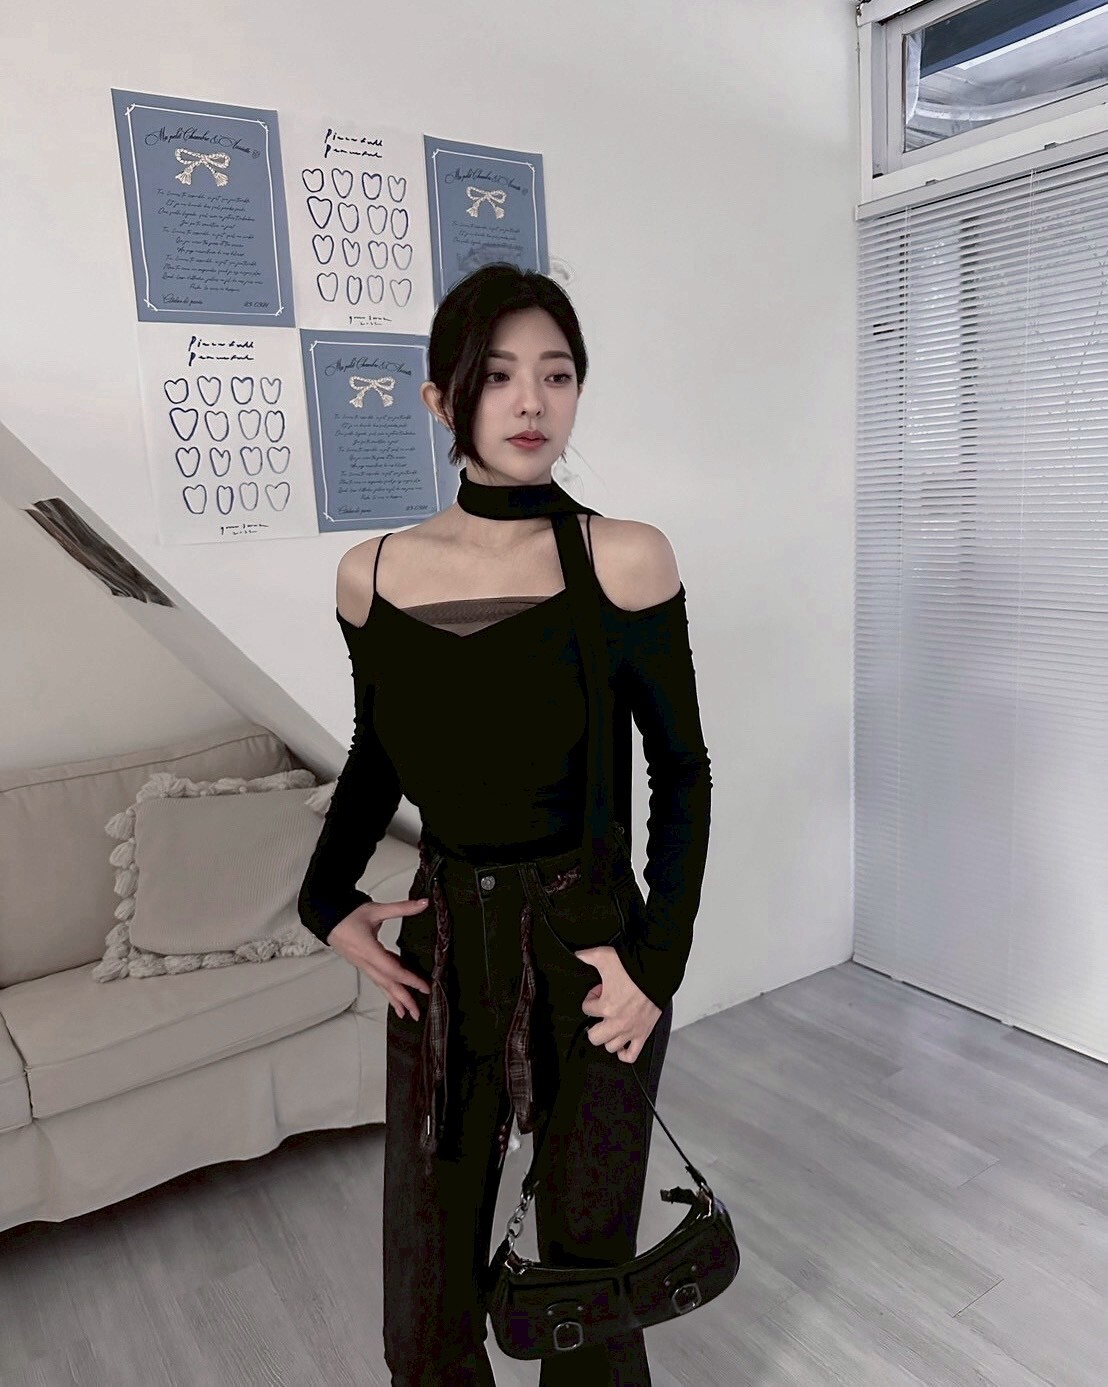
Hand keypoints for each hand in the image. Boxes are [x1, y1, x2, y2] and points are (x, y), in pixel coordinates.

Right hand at [327, 898, 432, 1020]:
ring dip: (394, 999)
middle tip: (416, 1012)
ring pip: (381, 985)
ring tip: (405, 1012)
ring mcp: (362, 964)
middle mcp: (365, 961)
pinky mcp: (362, 964)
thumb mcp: (376, 909)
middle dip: (403, 999)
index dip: (409, 979)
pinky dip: (386, 990)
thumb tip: (422, 903)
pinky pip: (376, 980)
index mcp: (368, 949)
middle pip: (386, 984)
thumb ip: (402, 907)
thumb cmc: (347, 915)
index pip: (392, 969)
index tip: (424, 987)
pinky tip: (393, 995)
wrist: (326, 917)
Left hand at [575, 945, 661, 1062]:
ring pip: (610, 1046)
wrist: (658, 972)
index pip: (586, 1009)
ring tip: (611, 1023)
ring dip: (608, 1036)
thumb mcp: (605, 956)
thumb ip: (587, 956)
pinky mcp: (643, 1034)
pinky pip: (631, 1055)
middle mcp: (617, 1022)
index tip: (598, 992)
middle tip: (601, 1013)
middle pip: (594, 1036)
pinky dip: (624, 1053)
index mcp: (606, 1006)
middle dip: (594, 1024)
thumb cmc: (635, 968)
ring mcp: (630, 1030)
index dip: (590, 999)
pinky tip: (621, 1044)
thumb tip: (578, 955)